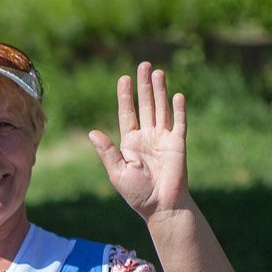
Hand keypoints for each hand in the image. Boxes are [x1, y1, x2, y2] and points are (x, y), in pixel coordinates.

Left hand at [89, 62, 189, 219]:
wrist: (160, 206)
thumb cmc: (137, 193)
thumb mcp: (117, 172)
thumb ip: (107, 152)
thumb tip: (92, 132)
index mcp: (131, 142)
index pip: (127, 113)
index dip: (125, 96)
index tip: (124, 78)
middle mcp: (147, 136)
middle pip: (145, 105)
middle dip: (144, 86)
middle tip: (144, 65)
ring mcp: (163, 138)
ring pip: (161, 109)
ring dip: (160, 91)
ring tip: (158, 72)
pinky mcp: (178, 144)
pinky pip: (179, 123)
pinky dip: (178, 109)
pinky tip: (177, 95)